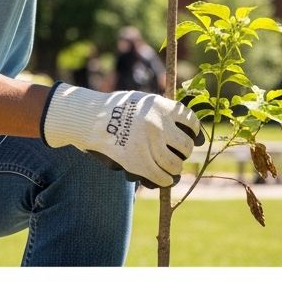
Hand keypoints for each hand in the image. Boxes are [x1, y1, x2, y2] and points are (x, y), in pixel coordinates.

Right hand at [42, 83, 203, 187]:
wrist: (87, 118)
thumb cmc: (114, 108)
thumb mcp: (140, 100)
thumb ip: (163, 111)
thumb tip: (193, 131)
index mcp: (160, 106)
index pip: (191, 122)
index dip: (194, 132)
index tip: (192, 137)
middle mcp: (158, 124)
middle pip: (186, 146)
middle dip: (182, 151)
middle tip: (175, 153)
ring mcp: (149, 145)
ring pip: (175, 165)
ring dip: (174, 168)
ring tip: (170, 167)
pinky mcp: (139, 163)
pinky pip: (162, 178)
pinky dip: (164, 180)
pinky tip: (162, 178)